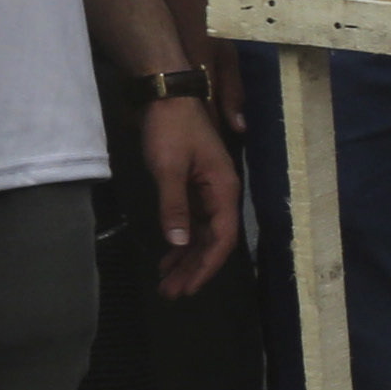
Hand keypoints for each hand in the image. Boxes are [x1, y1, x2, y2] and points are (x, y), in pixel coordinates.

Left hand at [136, 94, 237, 296]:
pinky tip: (168, 255)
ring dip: (186, 258)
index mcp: (224, 191)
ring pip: (202, 234)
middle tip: (171, 293)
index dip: (206, 266)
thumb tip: (180, 243)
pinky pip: (193, 222)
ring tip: (167, 282)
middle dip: (194, 269)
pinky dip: (181, 241)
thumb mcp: (168, 169)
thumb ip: (174, 207)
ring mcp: (208, 191)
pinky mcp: (194, 186)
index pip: (222, 239)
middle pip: (214, 242)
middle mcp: (221, 195)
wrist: (167, 95)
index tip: (188, 288)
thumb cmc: (170, 130)